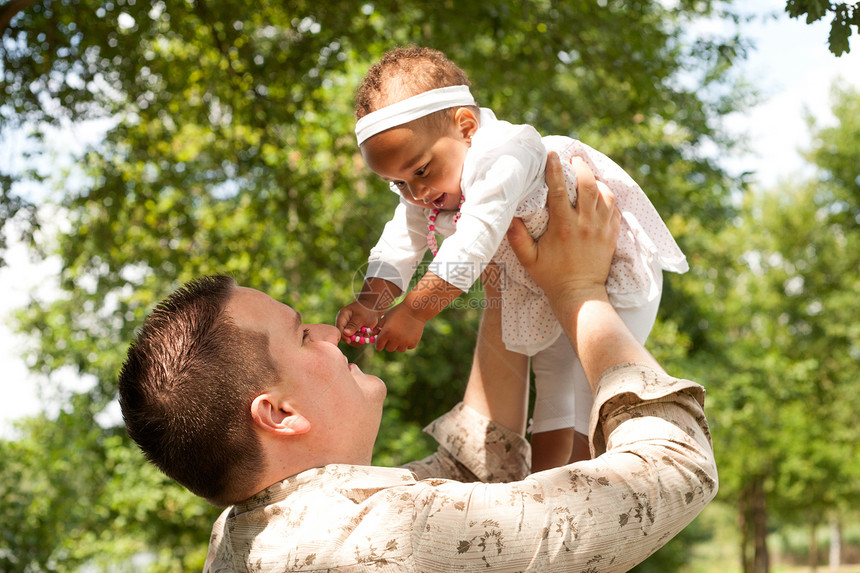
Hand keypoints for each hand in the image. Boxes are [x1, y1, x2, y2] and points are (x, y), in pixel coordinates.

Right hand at [336, 300, 381, 345]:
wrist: (374, 307)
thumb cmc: (367, 310)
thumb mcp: (360, 317)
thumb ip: (353, 325)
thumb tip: (345, 333)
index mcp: (342, 316)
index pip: (339, 328)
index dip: (343, 336)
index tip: (349, 341)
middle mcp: (344, 322)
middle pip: (344, 335)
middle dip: (353, 338)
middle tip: (361, 336)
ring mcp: (349, 327)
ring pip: (350, 338)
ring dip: (358, 338)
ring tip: (365, 333)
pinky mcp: (354, 330)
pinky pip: (356, 337)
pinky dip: (361, 337)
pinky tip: (366, 334)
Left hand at [374, 302, 425, 351]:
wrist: (415, 309)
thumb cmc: (399, 311)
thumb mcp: (386, 317)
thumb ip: (378, 326)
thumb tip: (372, 334)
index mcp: (386, 333)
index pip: (379, 346)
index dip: (379, 344)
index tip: (381, 343)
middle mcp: (395, 339)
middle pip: (389, 349)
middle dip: (389, 344)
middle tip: (392, 337)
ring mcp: (405, 342)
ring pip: (399, 349)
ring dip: (398, 344)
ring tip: (401, 335)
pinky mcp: (413, 342)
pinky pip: (408, 347)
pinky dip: (407, 343)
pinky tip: (408, 334)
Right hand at [507, 153, 619, 314]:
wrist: (580, 294)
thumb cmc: (551, 276)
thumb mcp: (529, 259)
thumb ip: (517, 238)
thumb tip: (508, 216)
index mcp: (563, 226)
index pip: (558, 190)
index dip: (554, 169)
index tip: (552, 154)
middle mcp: (585, 223)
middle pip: (588, 185)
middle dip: (581, 168)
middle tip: (574, 160)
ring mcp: (602, 228)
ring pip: (605, 194)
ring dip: (596, 181)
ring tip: (587, 177)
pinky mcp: (612, 234)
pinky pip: (614, 208)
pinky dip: (607, 197)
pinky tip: (599, 195)